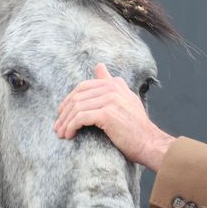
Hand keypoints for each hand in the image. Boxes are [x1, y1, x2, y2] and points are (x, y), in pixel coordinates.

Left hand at [54, 63, 174, 171]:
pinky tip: (69, 135)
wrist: (149, 143)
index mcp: (116, 84)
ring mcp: (110, 100)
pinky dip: (71, 127)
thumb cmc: (136, 127)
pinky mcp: (107, 114)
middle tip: (58, 127)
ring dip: (65, 122)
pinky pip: (80, 118)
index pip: (83, 86)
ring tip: (61, 133)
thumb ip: (111, 83)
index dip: (69, 100)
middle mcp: (113, 88)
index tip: (63, 114)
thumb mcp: (126, 99)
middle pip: (77, 97)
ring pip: (77, 108)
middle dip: (64, 112)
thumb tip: (98, 65)